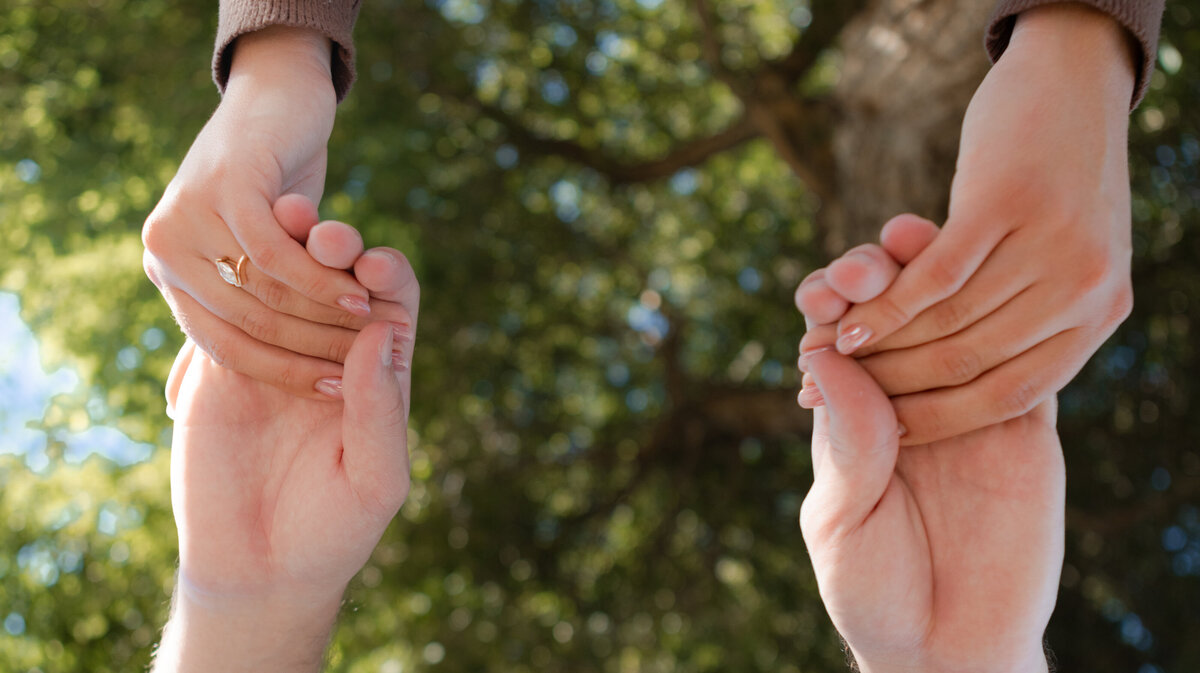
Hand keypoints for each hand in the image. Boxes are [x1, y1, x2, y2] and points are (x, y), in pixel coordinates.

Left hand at [143, 26, 374, 399]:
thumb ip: (228, 314)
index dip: (282, 375)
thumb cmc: (269, 182)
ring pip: (263, 292)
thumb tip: (177, 402)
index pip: (222, 348)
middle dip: (310, 353)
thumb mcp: (249, 253)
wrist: (276, 99)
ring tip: (369, 336)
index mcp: (167, 270)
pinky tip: (359, 294)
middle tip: (363, 370)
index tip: (335, 393)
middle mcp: (165, 246)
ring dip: (322, 320)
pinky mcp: (227, 184)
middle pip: (245, 322)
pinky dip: (321, 280)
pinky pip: (276, 253)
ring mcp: (189, 213)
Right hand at [153, 229, 419, 672]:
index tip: (375, 265)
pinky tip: (230, 263)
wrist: (259, 570)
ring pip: (281, 284)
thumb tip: (380, 332)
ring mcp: (274, 351)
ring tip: (280, 219)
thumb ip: (381, 410)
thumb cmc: (335, 529)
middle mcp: (330, 350)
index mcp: (379, 369)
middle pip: (337, 278)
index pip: (391, 301)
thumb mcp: (375, 479)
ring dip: (282, 251)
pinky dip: (231, 284)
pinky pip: (226, 312)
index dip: (387, 274)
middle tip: (326, 233)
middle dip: (335, 246)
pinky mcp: (220, 365)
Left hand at [797, 244, 1062, 671]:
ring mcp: (965, 403)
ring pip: (953, 322)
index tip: (820, 291)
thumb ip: (845, 445)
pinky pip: (1020, 362)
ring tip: (913, 237)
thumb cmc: (873, 587)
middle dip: (874, 278)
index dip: (828, 307)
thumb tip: (826, 358)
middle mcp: (905, 397)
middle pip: (892, 316)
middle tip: (865, 264)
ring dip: (935, 278)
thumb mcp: (841, 518)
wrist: (948, 645)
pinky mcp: (1022, 423)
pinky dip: (1006, 320)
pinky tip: (991, 282)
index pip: (838, 339)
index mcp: (851, 414)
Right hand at [813, 4, 1135, 444]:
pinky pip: (933, 279)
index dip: (939, 421)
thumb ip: (1027, 317)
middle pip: (971, 364)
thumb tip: (966, 378)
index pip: (1009, 395)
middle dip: (892, 392)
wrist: (1076, 84)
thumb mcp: (1061, 259)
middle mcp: (1085, 290)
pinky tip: (846, 326)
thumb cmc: (1053, 180)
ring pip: (946, 326)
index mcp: (1098, 315)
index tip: (883, 437)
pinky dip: (883, 311)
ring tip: (827, 366)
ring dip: (879, 354)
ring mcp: (1051, 245)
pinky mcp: (1007, 203)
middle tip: (832, 400)